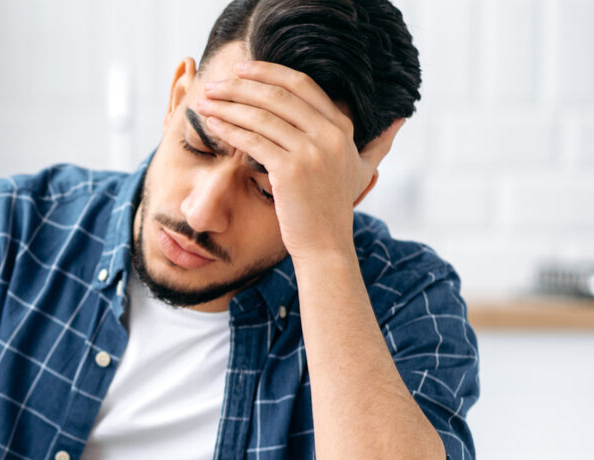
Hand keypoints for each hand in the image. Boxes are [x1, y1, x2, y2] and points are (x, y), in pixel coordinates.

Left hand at [194, 61, 402, 260]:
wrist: (326, 244)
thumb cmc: (334, 207)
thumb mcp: (363, 170)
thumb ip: (379, 144)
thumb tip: (399, 120)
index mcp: (342, 127)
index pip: (302, 85)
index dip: (269, 72)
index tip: (242, 68)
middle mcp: (330, 134)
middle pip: (278, 95)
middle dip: (240, 87)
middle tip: (214, 85)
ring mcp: (311, 151)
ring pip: (261, 116)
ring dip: (228, 106)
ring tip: (206, 102)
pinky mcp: (290, 170)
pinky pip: (253, 141)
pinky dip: (229, 130)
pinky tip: (212, 124)